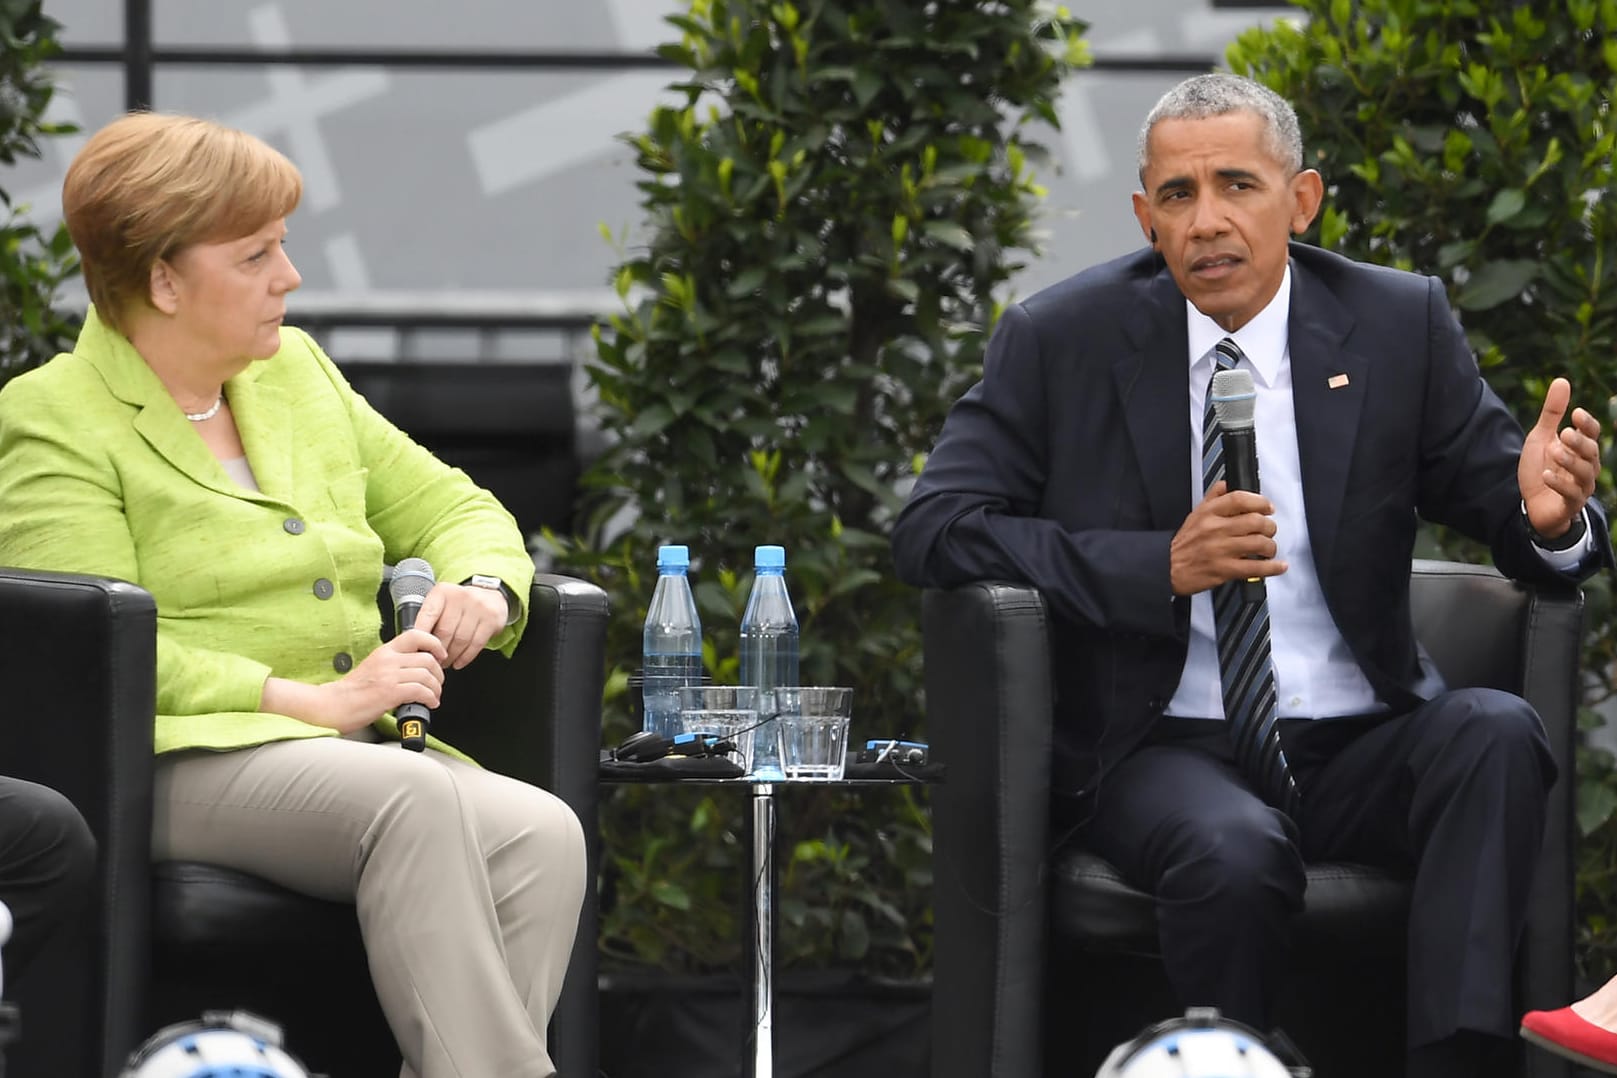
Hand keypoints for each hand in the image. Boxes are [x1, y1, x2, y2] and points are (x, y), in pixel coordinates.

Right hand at [262, 630, 446, 732]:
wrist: (332, 705)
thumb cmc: (352, 691)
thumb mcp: (374, 667)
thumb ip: (394, 663)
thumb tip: (417, 667)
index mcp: (384, 651)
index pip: (415, 635)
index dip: (434, 643)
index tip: (440, 654)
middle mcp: (388, 659)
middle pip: (427, 658)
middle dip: (439, 673)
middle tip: (438, 683)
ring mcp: (389, 675)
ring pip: (427, 674)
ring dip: (436, 688)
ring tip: (434, 696)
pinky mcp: (390, 692)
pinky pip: (421, 691)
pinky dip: (430, 698)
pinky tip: (429, 703)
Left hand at [414, 582, 507, 669]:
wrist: (490, 596)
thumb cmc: (459, 605)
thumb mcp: (441, 603)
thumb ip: (428, 618)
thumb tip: (415, 644)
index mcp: (442, 592)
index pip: (428, 615)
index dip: (422, 636)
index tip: (418, 650)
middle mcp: (460, 596)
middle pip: (445, 631)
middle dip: (437, 650)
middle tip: (432, 661)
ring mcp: (478, 607)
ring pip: (460, 640)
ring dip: (451, 656)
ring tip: (445, 663)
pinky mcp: (491, 619)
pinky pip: (476, 644)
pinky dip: (465, 657)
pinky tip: (459, 662)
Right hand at [1169, 481, 1288, 595]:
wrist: (1167, 568)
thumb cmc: (1184, 543)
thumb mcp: (1195, 514)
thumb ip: (1213, 498)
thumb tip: (1227, 485)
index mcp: (1209, 513)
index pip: (1239, 499)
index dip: (1260, 502)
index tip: (1268, 508)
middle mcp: (1215, 529)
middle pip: (1255, 521)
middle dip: (1269, 526)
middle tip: (1269, 530)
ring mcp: (1220, 550)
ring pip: (1259, 543)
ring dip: (1270, 547)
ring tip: (1269, 549)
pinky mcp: (1224, 570)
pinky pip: (1255, 568)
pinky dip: (1272, 568)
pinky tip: (1278, 566)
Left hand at [1519, 377, 1601, 538]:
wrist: (1532, 503)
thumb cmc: (1540, 467)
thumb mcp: (1541, 438)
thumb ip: (1552, 413)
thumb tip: (1562, 380)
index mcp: (1580, 449)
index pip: (1592, 434)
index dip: (1587, 424)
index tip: (1575, 413)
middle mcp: (1586, 467)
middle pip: (1591, 452)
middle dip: (1580, 442)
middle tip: (1564, 433)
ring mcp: (1580, 486)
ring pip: (1584, 473)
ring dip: (1570, 462)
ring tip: (1555, 452)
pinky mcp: (1569, 504)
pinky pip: (1571, 494)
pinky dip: (1559, 484)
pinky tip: (1546, 475)